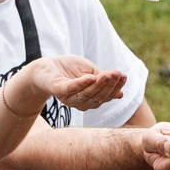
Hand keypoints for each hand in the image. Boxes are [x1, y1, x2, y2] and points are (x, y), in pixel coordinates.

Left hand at [13, 54, 127, 114]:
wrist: (45, 67)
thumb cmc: (68, 70)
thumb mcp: (90, 73)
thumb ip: (102, 82)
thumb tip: (121, 95)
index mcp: (89, 99)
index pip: (106, 96)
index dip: (116, 87)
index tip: (124, 76)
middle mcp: (79, 102)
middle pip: (98, 97)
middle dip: (110, 86)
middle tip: (117, 74)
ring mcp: (68, 97)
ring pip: (87, 94)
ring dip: (99, 84)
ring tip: (108, 74)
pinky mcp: (58, 90)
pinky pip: (71, 89)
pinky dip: (81, 84)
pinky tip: (91, 77)